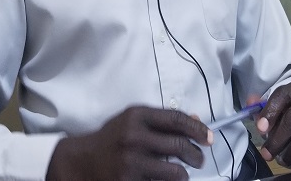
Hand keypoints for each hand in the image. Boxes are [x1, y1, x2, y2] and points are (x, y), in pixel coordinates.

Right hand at [46, 105, 212, 180]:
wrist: (82, 161)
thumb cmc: (112, 139)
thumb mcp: (133, 122)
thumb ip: (162, 121)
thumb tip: (197, 122)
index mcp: (136, 116)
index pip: (176, 119)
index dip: (197, 130)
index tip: (208, 138)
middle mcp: (133, 137)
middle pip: (179, 146)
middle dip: (196, 155)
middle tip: (198, 159)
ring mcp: (131, 162)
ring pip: (175, 173)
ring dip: (183, 175)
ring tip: (181, 174)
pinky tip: (163, 180)